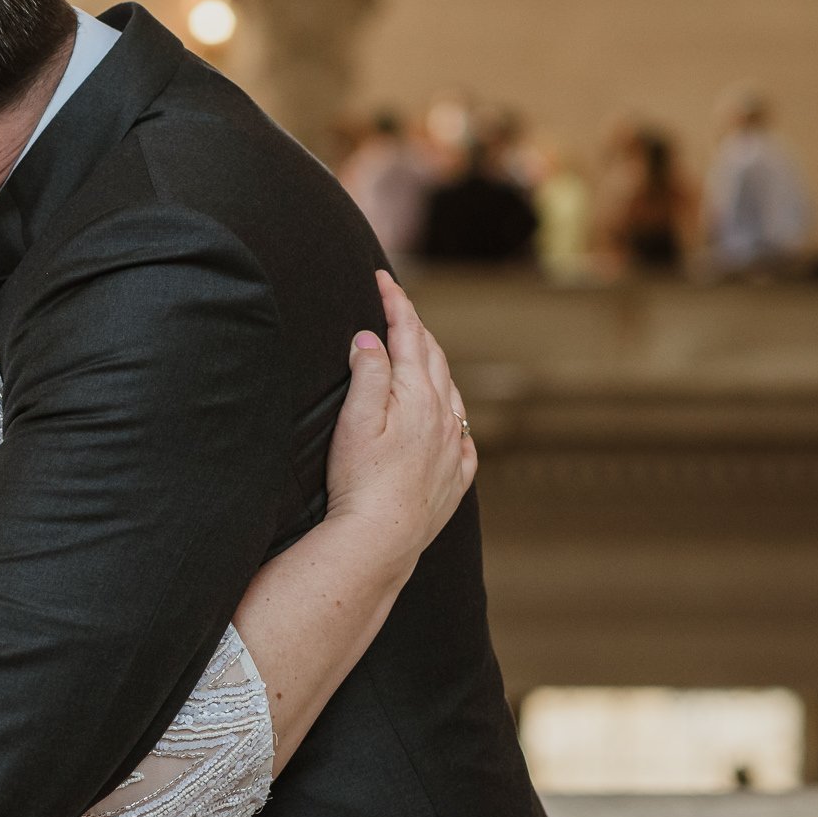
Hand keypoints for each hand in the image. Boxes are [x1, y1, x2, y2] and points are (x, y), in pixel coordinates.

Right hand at [325, 271, 477, 567]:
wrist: (382, 538)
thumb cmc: (360, 480)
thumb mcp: (355, 420)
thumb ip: (368, 374)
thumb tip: (372, 338)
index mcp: (417, 396)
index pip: (407, 336)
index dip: (396, 304)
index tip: (383, 278)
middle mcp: (444, 416)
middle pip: (433, 358)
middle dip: (415, 327)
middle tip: (397, 305)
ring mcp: (454, 447)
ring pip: (451, 392)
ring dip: (434, 365)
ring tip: (420, 352)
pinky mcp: (456, 476)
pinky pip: (463, 434)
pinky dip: (451, 412)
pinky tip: (447, 417)